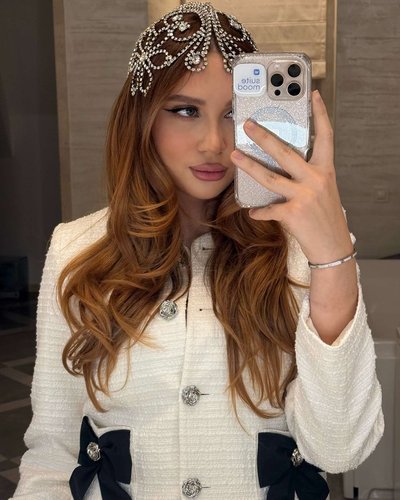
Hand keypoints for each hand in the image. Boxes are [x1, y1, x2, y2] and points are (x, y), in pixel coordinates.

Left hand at [230, 90, 353, 263]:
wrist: (332, 245)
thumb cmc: (324, 215)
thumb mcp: (322, 189)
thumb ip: (307, 173)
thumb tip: (282, 160)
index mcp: (325, 170)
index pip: (326, 136)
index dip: (320, 114)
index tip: (314, 94)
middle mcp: (316, 179)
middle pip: (285, 152)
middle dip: (264, 137)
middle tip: (247, 124)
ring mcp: (304, 196)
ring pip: (270, 177)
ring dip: (249, 166)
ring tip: (234, 156)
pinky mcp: (293, 213)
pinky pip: (268, 209)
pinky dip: (259, 211)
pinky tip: (251, 211)